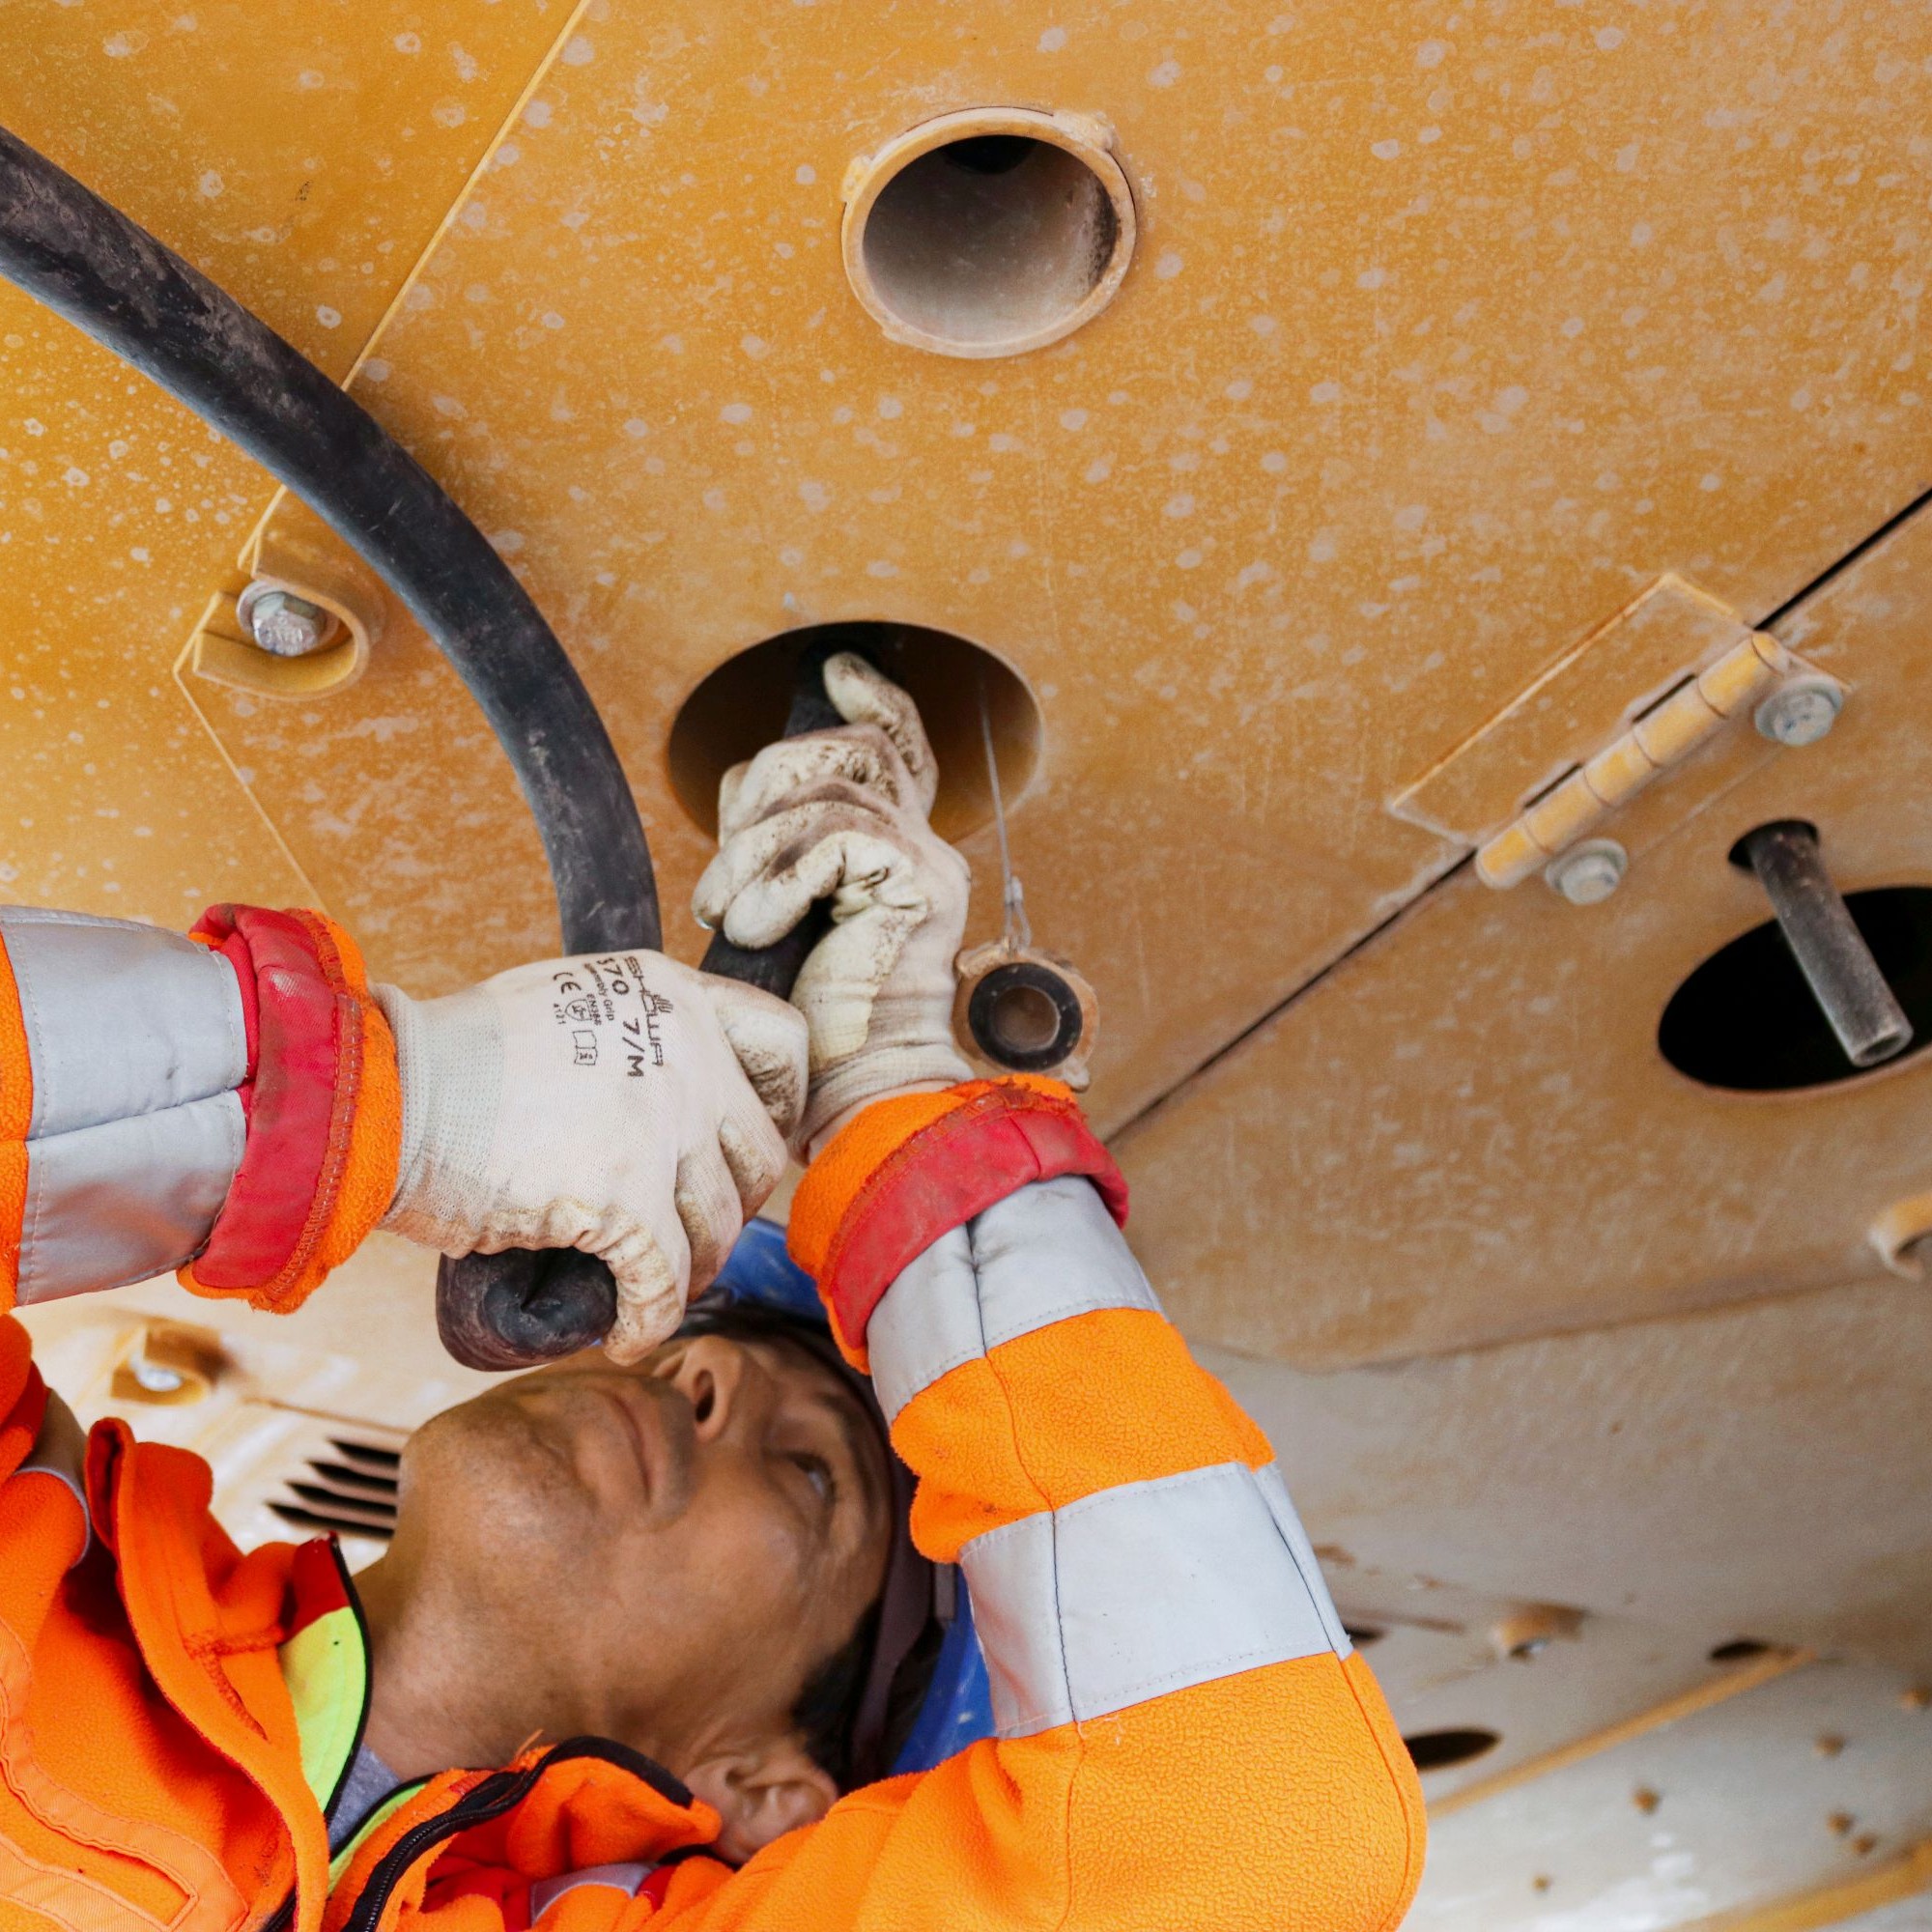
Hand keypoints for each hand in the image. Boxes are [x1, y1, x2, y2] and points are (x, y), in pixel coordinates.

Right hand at [375, 951, 806, 1361]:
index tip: (756, 1141)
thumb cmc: (454, 1058)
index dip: (782, 1104)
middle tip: (695, 1230)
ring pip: (718, 1224)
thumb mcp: (570, 1006)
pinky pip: (666, 1282)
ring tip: (654, 1287)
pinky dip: (651, 1321)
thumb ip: (634, 1037)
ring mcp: (663, 1125)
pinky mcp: (628, 1198)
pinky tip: (628, 1337)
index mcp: (674, 996)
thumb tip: (669, 1097)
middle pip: (758, 1151)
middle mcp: (687, 1053)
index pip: (783, 1044)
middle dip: (733, 1203)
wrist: (388, 1096)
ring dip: (693, 1267)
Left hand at [693, 653, 972, 1153]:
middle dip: (764, 787)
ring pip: (828, 789)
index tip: (840, 672)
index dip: (875, 702)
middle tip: (729, 873)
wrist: (860, 1095)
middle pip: (849, 751)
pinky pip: (833, 836)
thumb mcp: (789, 922)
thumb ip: (785, 858)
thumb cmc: (818, 1031)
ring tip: (734, 909)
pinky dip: (780, 876)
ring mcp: (925, 865)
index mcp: (899, 855)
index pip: (900, 749)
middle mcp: (924, 850)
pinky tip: (762, 924)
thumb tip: (744, 811)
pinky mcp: (916, 887)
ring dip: (756, 847)